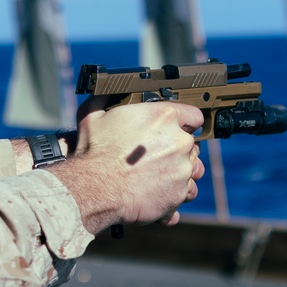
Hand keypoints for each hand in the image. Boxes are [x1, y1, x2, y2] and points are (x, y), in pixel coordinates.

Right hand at [48, 101, 204, 233]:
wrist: (93, 189)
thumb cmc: (93, 153)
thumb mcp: (93, 116)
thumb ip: (105, 100)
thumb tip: (106, 92)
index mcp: (164, 117)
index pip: (193, 116)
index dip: (182, 123)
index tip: (174, 129)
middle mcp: (179, 141)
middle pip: (191, 144)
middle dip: (176, 149)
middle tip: (154, 156)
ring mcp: (182, 169)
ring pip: (191, 169)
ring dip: (178, 171)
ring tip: (157, 176)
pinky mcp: (178, 193)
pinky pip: (183, 193)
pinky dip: (172, 194)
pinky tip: (156, 192)